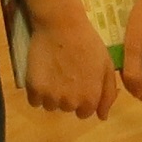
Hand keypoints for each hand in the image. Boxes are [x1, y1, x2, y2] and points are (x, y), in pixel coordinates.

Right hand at [22, 2, 120, 119]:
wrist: (61, 25)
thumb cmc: (88, 43)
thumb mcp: (106, 65)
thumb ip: (107, 94)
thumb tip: (103, 117)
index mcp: (90, 99)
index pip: (85, 113)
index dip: (83, 98)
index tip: (79, 82)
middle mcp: (71, 103)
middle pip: (67, 109)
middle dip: (68, 95)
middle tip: (67, 73)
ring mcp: (51, 97)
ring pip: (50, 106)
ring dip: (52, 94)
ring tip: (54, 71)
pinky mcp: (34, 89)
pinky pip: (35, 101)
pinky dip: (37, 91)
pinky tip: (43, 74)